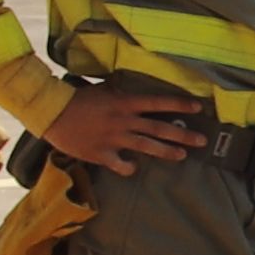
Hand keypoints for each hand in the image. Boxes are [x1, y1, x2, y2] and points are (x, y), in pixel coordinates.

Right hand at [44, 83, 211, 173]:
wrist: (52, 112)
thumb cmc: (76, 98)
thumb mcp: (102, 89)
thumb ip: (120, 91)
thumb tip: (133, 86)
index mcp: (124, 103)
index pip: (158, 103)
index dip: (179, 105)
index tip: (198, 108)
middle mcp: (123, 121)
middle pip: (159, 129)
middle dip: (183, 135)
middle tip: (203, 140)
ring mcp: (114, 139)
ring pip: (146, 147)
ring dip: (167, 152)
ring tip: (182, 156)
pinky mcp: (102, 154)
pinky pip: (121, 165)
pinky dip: (129, 167)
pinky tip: (134, 168)